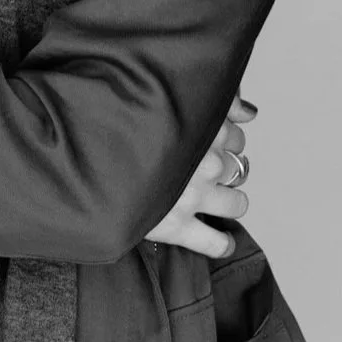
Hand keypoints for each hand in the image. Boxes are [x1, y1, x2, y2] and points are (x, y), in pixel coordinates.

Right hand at [142, 92, 255, 257]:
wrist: (92, 154)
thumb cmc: (126, 119)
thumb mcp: (170, 97)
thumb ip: (215, 101)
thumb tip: (249, 111)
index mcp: (204, 126)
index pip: (237, 136)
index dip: (226, 141)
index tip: (213, 143)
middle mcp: (206, 161)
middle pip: (239, 168)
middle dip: (227, 168)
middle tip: (207, 168)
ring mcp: (195, 195)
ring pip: (237, 204)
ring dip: (230, 201)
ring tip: (216, 199)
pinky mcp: (178, 226)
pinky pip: (215, 242)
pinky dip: (221, 243)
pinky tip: (221, 241)